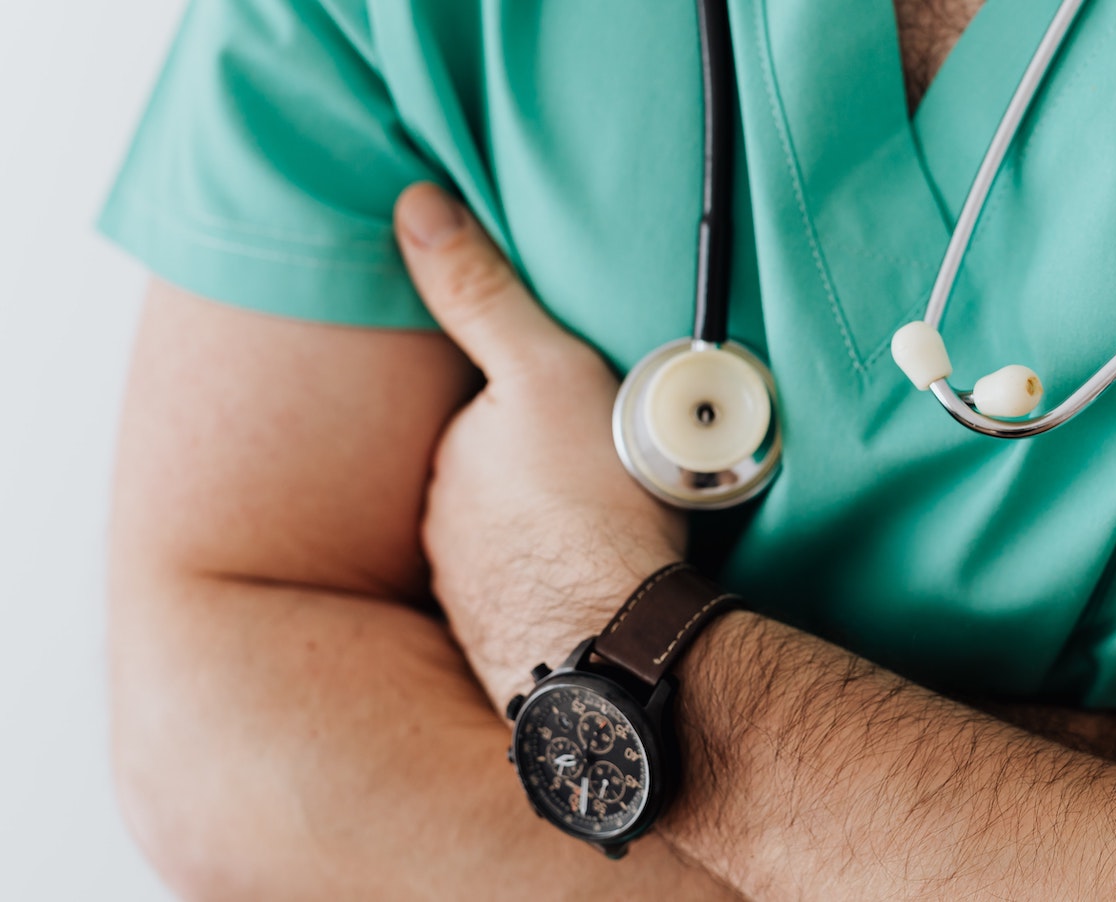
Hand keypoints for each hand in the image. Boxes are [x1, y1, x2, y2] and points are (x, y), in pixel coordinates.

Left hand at [394, 183, 685, 705]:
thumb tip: (413, 206)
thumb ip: (480, 291)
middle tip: (608, 477)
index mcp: (450, 460)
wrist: (614, 638)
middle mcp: (443, 530)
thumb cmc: (590, 500)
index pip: (481, 422)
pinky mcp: (508, 648)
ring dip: (548, 538)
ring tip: (613, 536)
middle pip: (493, 485)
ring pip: (510, 547)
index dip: (534, 414)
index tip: (584, 423)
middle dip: (537, 478)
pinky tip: (601, 593)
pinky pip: (534, 603)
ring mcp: (471, 595)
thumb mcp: (543, 369)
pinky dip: (560, 592)